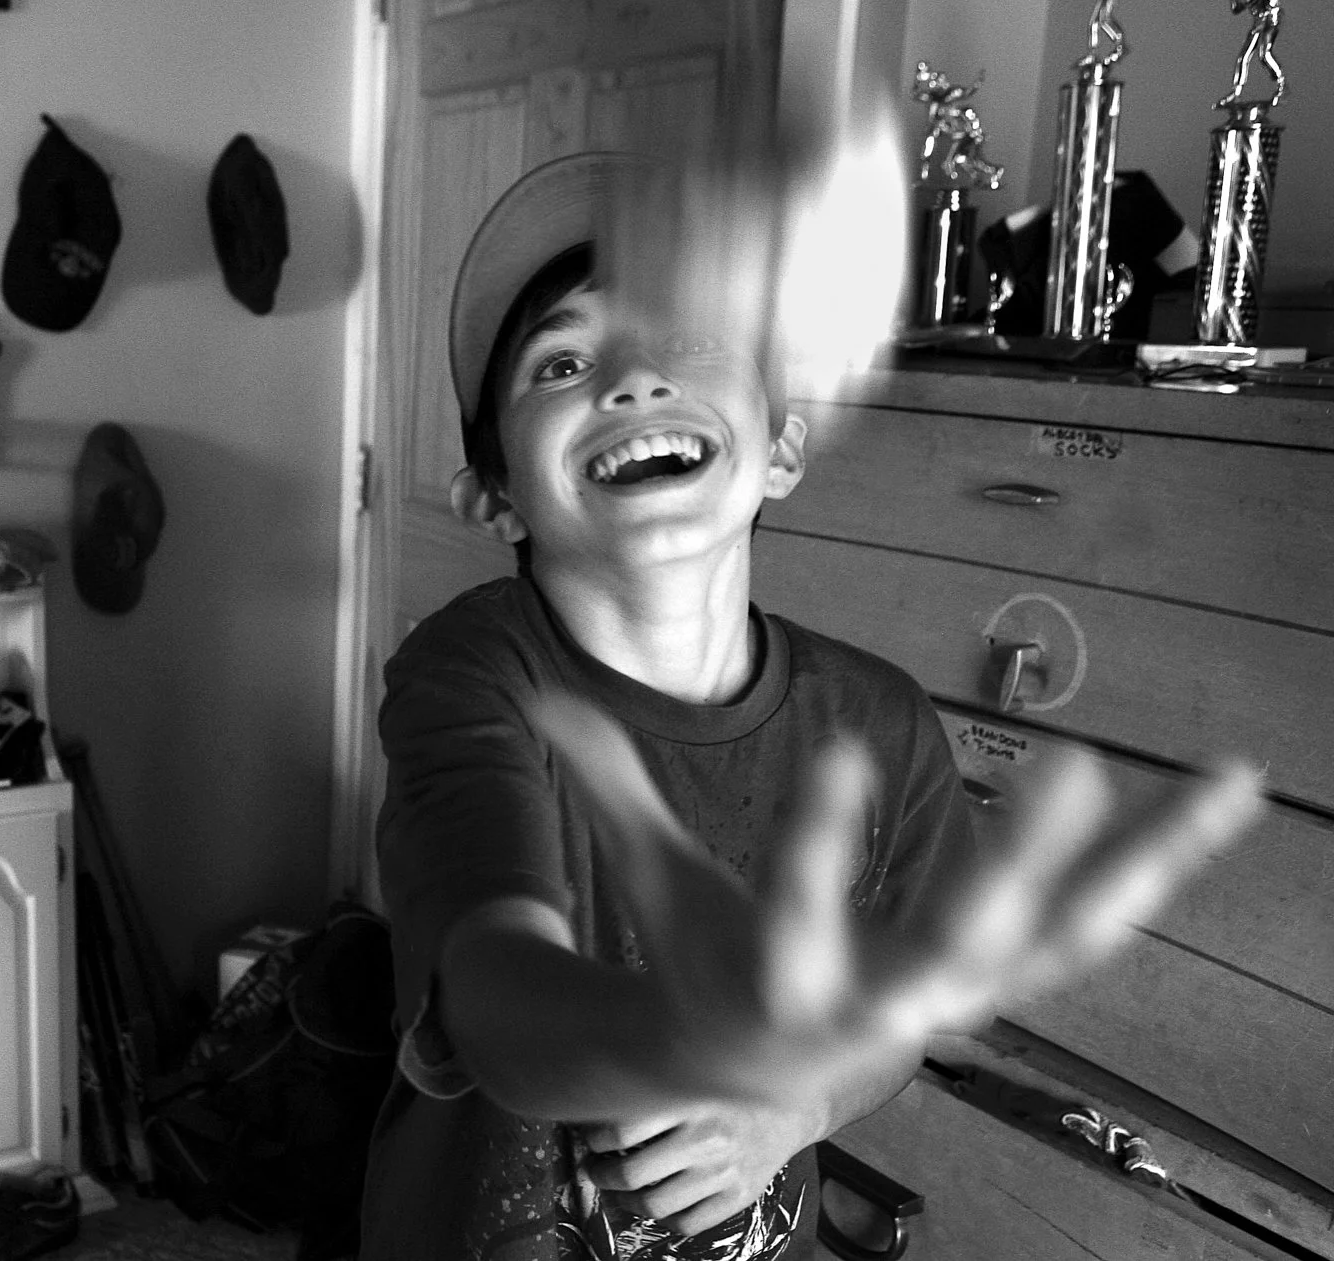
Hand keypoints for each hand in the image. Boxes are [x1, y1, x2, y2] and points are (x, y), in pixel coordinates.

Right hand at [529, 695, 1265, 1102]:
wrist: (755, 1060)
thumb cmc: (700, 953)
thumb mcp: (653, 881)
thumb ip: (611, 788)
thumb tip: (546, 706)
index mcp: (784, 980)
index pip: (798, 915)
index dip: (817, 841)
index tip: (834, 748)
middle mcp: (887, 999)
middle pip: (963, 937)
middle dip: (1016, 860)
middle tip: (1071, 763)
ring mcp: (962, 992)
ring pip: (1066, 937)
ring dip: (1141, 862)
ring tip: (1221, 781)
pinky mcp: (1005, 977)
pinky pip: (1095, 924)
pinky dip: (1156, 863)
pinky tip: (1215, 796)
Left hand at [582, 1097, 817, 1234]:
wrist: (792, 1105)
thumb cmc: (730, 1085)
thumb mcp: (692, 1073)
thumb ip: (653, 1086)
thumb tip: (598, 1097)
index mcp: (688, 1101)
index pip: (621, 1131)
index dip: (594, 1139)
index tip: (590, 1137)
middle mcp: (704, 1139)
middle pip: (631, 1173)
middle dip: (600, 1174)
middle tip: (593, 1167)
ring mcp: (722, 1172)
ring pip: (655, 1205)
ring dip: (624, 1202)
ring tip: (616, 1191)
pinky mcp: (739, 1197)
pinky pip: (688, 1224)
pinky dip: (663, 1220)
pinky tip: (654, 1204)